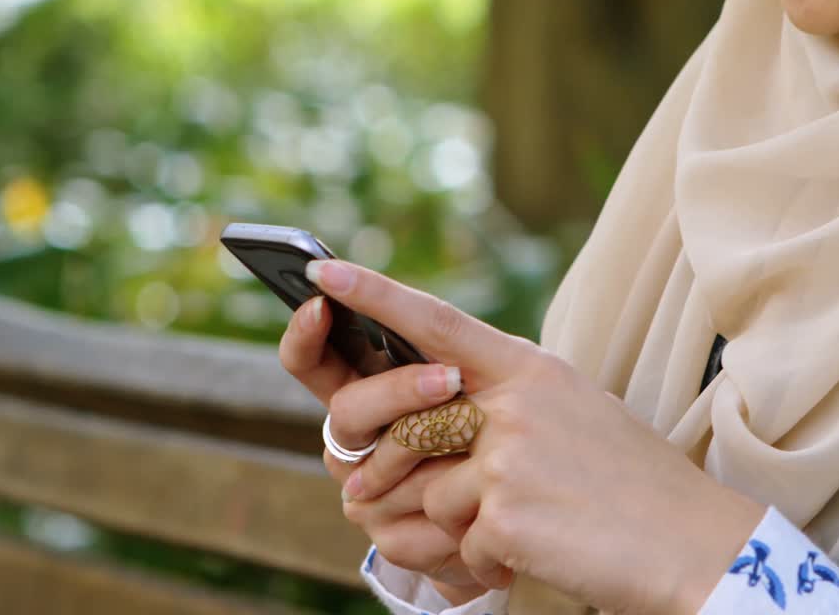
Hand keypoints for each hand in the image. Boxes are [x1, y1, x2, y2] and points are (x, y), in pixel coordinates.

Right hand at [278, 295, 487, 600]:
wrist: (533, 510)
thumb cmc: (504, 423)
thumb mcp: (485, 368)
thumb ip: (445, 335)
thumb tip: (418, 304)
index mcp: (365, 389)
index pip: (312, 361)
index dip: (305, 333)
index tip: (319, 297)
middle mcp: (354, 442)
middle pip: (347, 409)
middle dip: (400, 390)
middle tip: (451, 378)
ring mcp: (366, 492)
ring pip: (380, 464)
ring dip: (440, 448)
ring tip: (488, 441)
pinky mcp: (392, 540)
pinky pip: (414, 516)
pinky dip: (459, 505)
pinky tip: (486, 502)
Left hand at [305, 259, 766, 614]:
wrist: (697, 545)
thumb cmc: (633, 486)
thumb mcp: (575, 418)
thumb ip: (505, 407)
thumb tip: (430, 423)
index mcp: (533, 370)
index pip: (440, 323)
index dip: (378, 297)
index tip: (326, 272)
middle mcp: (516, 401)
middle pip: (408, 427)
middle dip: (398, 471)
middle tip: (435, 496)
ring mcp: (509, 453)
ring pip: (431, 495)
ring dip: (467, 526)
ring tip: (532, 523)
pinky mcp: (505, 510)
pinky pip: (461, 543)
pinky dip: (493, 559)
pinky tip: (546, 549)